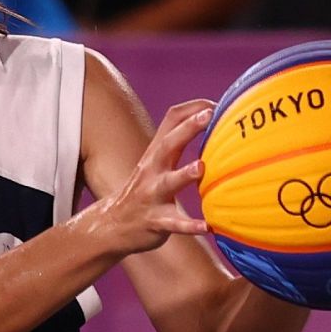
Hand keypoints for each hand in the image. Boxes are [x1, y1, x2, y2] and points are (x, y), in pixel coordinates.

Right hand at [94, 99, 212, 254]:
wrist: (112, 225)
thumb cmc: (144, 191)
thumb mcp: (155, 163)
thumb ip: (176, 146)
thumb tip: (207, 126)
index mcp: (156, 154)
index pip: (171, 121)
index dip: (193, 109)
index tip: (218, 105)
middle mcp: (151, 170)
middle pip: (167, 144)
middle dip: (187, 129)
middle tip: (209, 116)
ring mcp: (151, 195)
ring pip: (167, 182)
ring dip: (183, 174)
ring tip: (201, 167)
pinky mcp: (155, 221)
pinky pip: (173, 223)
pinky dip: (189, 225)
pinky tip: (206, 226)